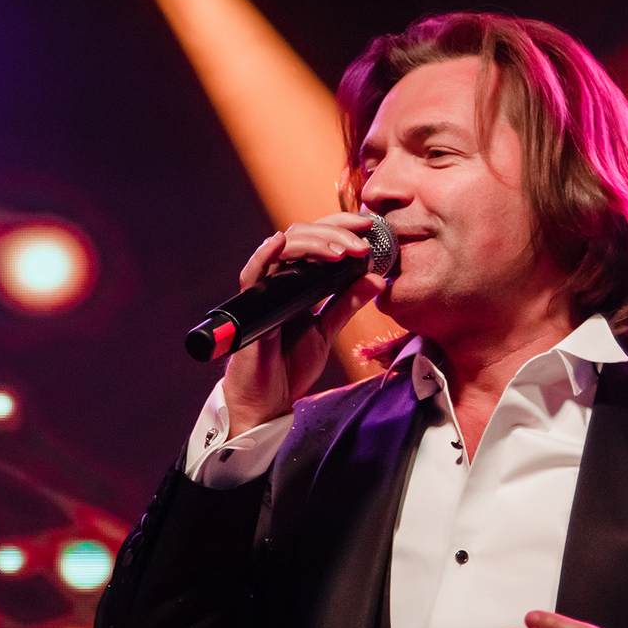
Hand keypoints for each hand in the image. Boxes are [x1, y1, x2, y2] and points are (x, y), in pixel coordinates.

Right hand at [223, 213, 388, 435]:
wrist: (268, 401)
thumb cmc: (289, 366)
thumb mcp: (327, 331)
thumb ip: (347, 304)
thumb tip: (377, 279)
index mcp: (298, 282)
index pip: (318, 242)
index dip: (341, 229)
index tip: (369, 226)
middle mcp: (279, 279)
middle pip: (302, 236)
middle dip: (334, 232)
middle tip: (363, 238)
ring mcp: (264, 290)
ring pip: (283, 248)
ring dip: (314, 243)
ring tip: (342, 251)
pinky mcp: (251, 306)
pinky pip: (252, 273)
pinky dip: (264, 254)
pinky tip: (280, 243)